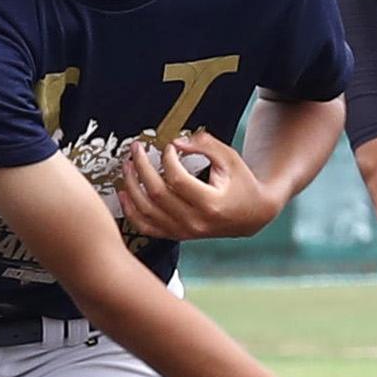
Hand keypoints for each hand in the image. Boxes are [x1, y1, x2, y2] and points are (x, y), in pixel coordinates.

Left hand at [115, 131, 279, 240]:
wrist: (251, 214)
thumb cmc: (241, 184)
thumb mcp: (230, 159)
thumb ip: (205, 145)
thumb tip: (176, 141)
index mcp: (211, 204)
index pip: (177, 179)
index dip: (167, 159)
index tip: (167, 146)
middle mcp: (195, 222)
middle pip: (157, 194)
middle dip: (142, 167)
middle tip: (137, 149)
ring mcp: (184, 232)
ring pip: (146, 211)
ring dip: (132, 186)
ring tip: (128, 166)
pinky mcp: (177, 235)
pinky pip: (146, 227)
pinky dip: (131, 211)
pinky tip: (125, 194)